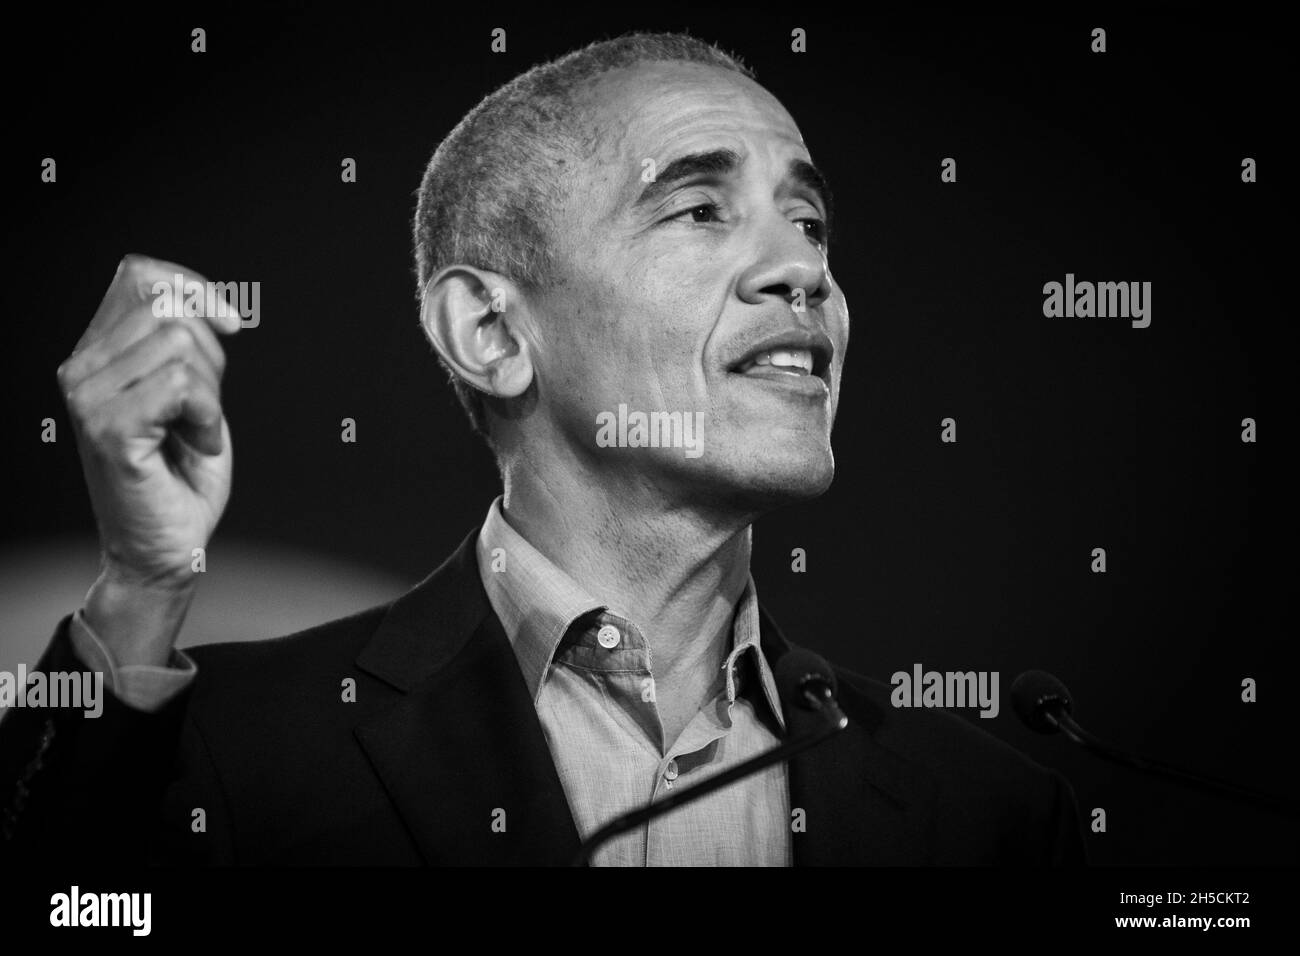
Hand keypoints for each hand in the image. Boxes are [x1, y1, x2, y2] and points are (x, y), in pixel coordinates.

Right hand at [58, 254, 241, 664]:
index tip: (231, 324)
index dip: (195, 289)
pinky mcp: (109, 428)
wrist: (169, 546)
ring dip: (211, 395)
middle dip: (212, 359)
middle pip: (172, 312)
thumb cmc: (181, 476)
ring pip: (181, 347)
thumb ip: (183, 341)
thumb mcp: (192, 391)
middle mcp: (83, 369)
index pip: (141, 276)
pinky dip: (207, 416)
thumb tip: (201, 301)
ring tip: (195, 431)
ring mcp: (89, 398)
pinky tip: (195, 444)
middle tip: (203, 410)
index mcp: (98, 353)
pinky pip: (181, 385)